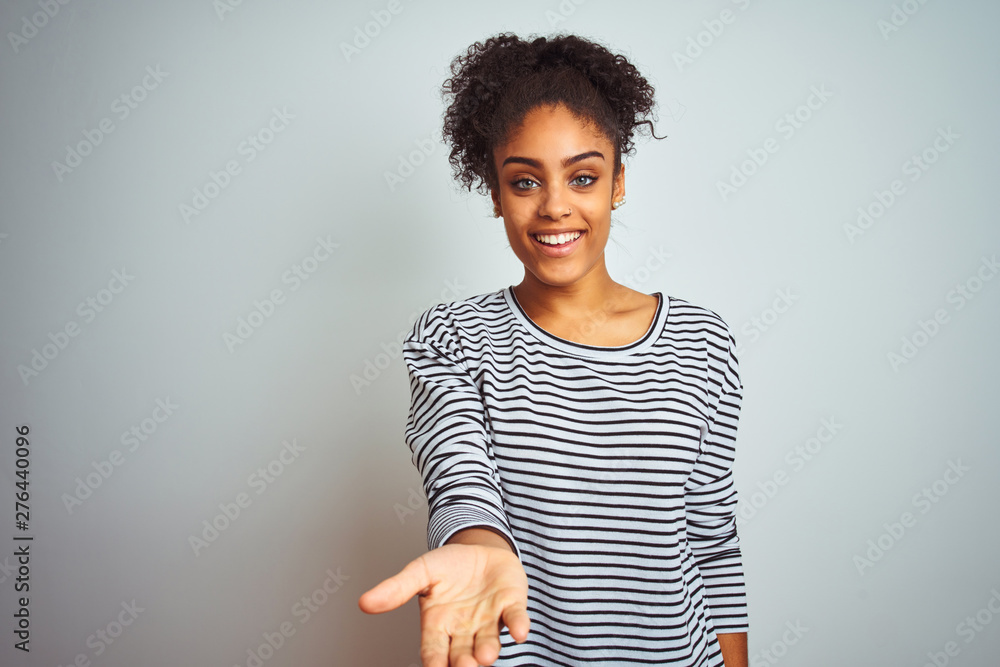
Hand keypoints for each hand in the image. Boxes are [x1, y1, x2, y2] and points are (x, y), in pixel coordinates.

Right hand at [358, 543, 529, 666]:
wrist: (480, 547)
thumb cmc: (449, 566)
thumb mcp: (420, 572)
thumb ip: (397, 589)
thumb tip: (364, 602)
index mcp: (439, 626)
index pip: (434, 651)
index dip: (434, 662)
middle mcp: (465, 631)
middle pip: (462, 654)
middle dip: (463, 663)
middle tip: (465, 666)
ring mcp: (489, 620)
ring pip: (488, 641)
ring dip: (489, 650)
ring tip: (486, 656)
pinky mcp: (511, 606)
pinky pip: (515, 618)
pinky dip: (519, 625)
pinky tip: (521, 632)